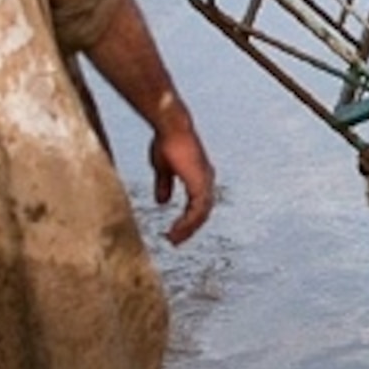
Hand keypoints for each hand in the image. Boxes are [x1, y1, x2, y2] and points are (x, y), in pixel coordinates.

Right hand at [148, 110, 216, 244]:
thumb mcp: (163, 168)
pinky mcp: (200, 183)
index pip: (198, 205)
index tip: (175, 231)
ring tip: (173, 240)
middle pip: (202, 213)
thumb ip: (165, 184)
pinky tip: (176, 230)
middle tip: (175, 240)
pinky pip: (197, 210)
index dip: (188, 219)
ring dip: (188, 229)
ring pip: (201, 214)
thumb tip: (162, 202)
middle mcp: (206, 181)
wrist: (170, 128)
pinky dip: (188, 223)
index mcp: (199, 178)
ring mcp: (205, 182)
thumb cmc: (167, 141)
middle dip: (189, 228)